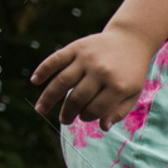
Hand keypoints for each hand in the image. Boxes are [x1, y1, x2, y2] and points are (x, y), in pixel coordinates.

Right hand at [31, 27, 156, 128]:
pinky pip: (55, 60)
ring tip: (40, 109)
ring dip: (49, 97)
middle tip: (64, 120)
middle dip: (68, 112)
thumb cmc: (131, 72)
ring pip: (62, 81)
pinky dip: (43, 70)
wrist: (130, 40)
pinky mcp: (76, 47)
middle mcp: (100, 72)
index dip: (88, 116)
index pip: (96, 109)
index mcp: (117, 86)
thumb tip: (103, 127)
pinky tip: (35, 81)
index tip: (84, 117)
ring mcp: (86, 59)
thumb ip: (119, 111)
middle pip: (77, 97)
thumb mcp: (133, 93)